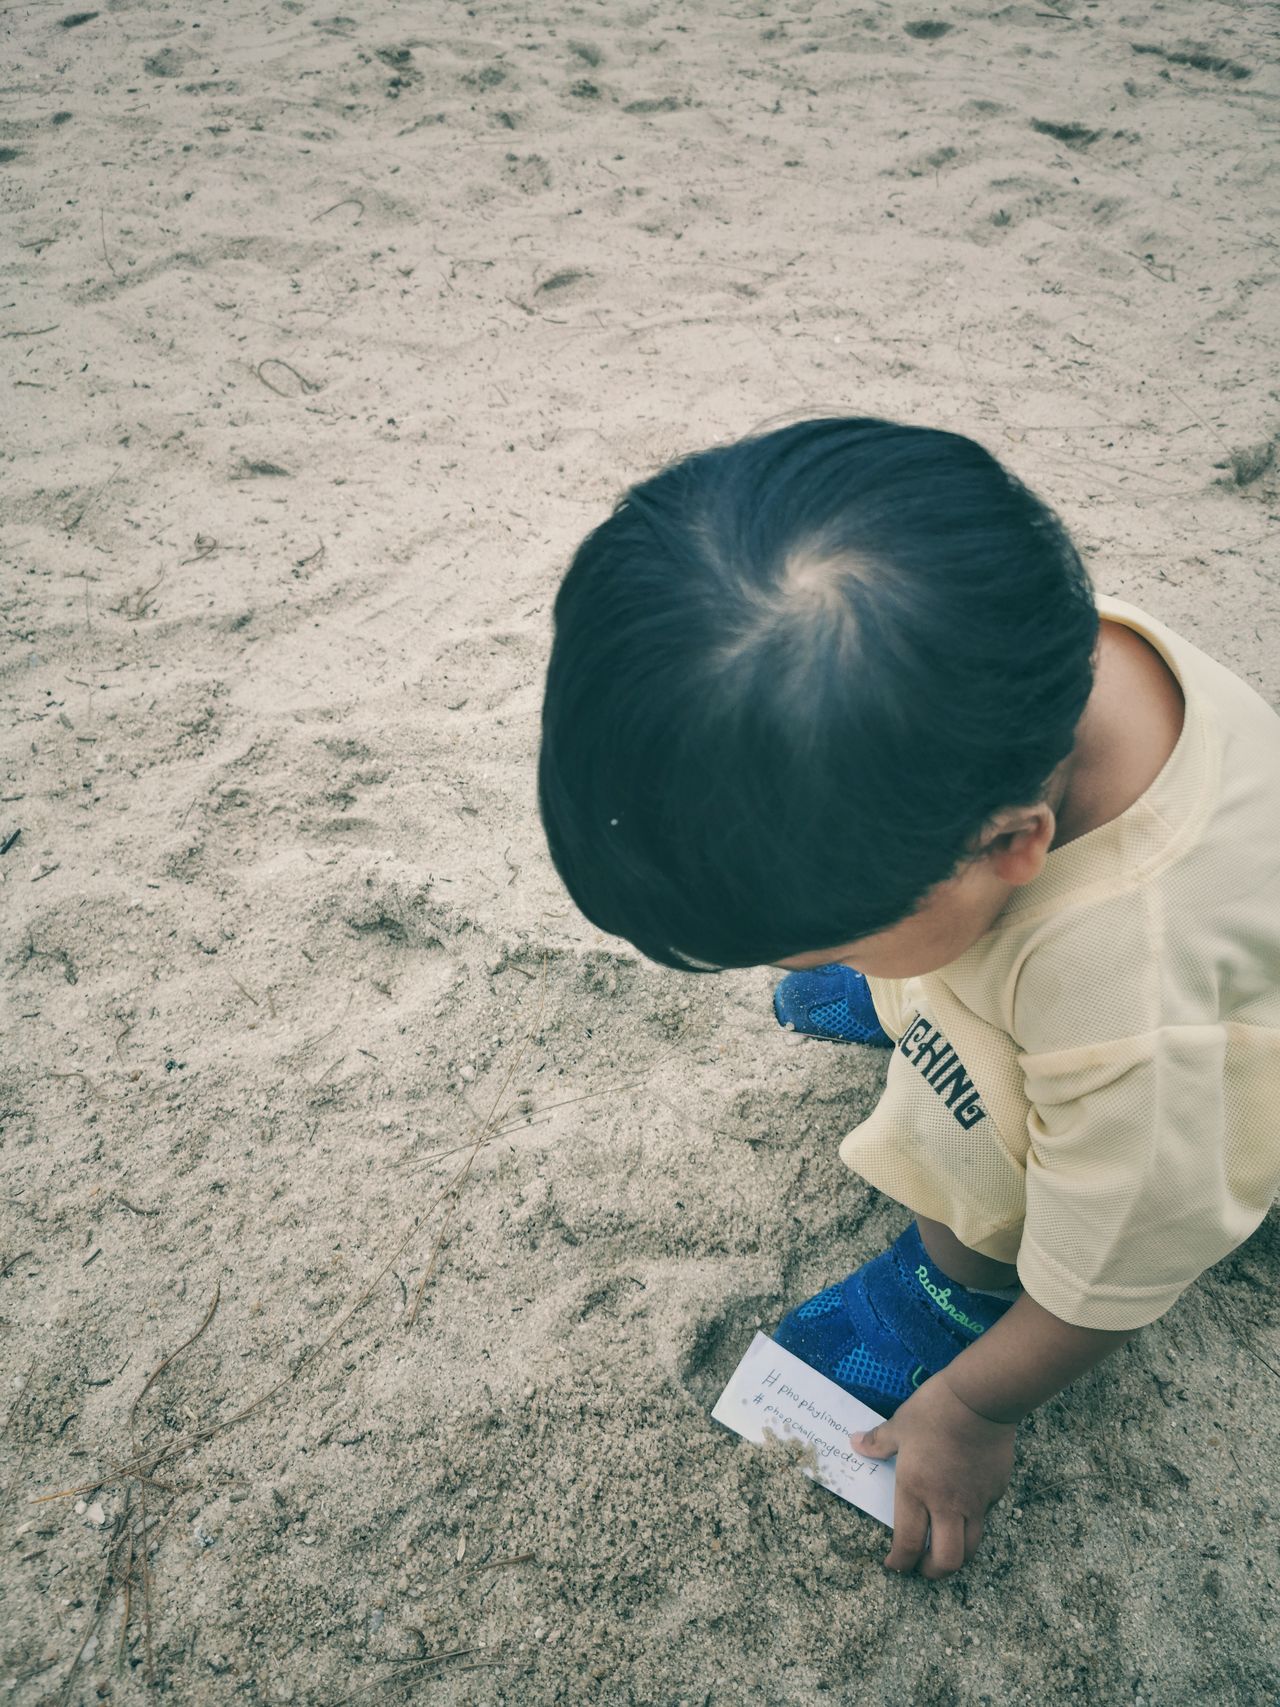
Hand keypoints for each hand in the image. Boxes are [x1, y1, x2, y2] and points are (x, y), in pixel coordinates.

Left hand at [850, 1372, 1015, 1577]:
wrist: (980, 1399)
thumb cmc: (934, 1410)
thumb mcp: (899, 1424)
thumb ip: (878, 1442)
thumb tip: (855, 1444)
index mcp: (917, 1490)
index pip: (909, 1543)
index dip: (900, 1562)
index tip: (893, 1565)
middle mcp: (947, 1504)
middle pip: (946, 1561)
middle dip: (931, 1572)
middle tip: (921, 1567)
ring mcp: (975, 1502)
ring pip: (970, 1548)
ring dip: (955, 1557)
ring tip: (944, 1551)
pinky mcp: (995, 1492)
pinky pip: (984, 1519)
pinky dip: (972, 1525)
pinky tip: (965, 1513)